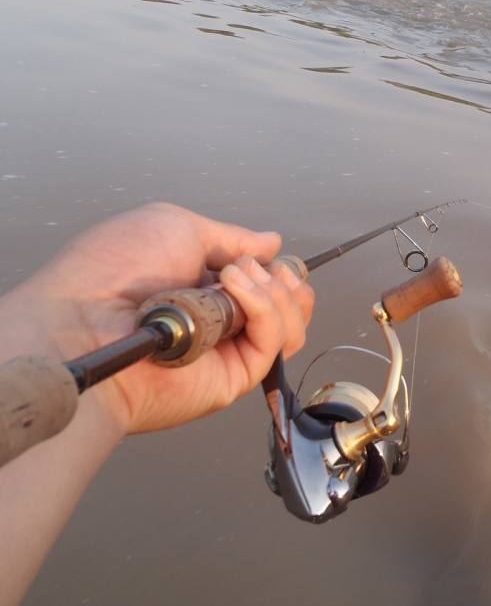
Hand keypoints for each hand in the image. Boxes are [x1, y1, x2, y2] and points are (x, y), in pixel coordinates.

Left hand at [0, 202, 314, 434]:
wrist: (83, 324)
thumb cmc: (114, 269)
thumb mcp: (176, 227)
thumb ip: (231, 237)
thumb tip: (272, 241)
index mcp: (207, 291)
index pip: (269, 285)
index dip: (278, 269)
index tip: (270, 257)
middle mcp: (223, 324)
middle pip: (290, 306)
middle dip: (283, 279)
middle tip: (251, 268)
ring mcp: (230, 352)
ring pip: (291, 325)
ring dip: (275, 291)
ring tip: (235, 277)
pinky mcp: (235, 377)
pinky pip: (274, 342)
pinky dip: (265, 308)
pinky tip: (234, 289)